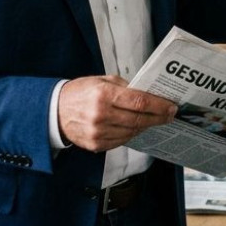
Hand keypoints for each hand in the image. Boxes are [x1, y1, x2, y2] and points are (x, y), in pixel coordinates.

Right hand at [57, 75, 176, 151]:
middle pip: (139, 119)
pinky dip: (131, 134)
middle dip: (158, 117)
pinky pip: (121, 141)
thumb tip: (148, 94)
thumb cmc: (80, 92)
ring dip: (146, 126)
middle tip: (169, 115)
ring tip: (154, 120)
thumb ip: (125, 87)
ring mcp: (98, 133)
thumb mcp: (101, 80)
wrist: (54, 111)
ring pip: (132, 132)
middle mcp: (101, 115)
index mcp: (103, 95)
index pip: (140, 102)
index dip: (159, 106)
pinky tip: (136, 127)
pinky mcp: (96, 145)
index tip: (171, 107)